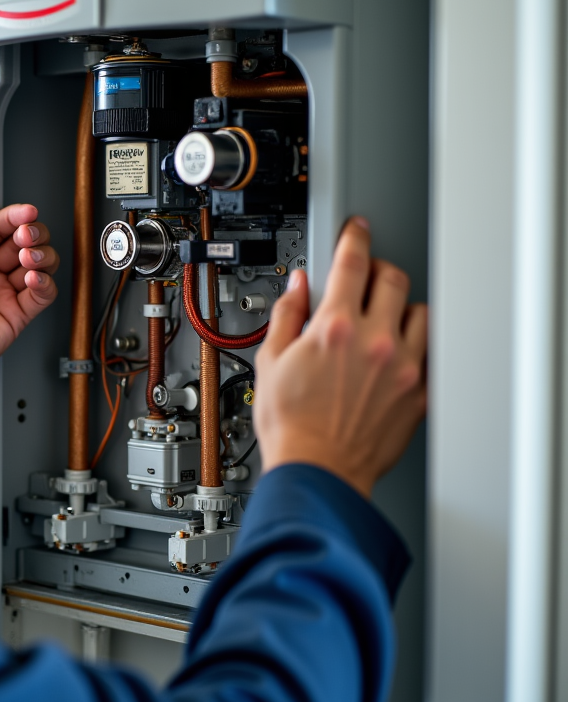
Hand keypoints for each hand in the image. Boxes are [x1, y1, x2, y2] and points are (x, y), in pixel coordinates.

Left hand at [0, 179, 58, 403]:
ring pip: (38, 265)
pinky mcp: (18, 315)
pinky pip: (42, 293)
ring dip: (40, 255)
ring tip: (29, 257)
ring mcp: (5, 293)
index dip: (14, 217)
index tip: (25, 211)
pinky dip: (44, 283)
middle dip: (31, 234)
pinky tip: (33, 278)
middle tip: (26, 236)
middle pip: (23, 242)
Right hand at [253, 218, 427, 497]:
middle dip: (378, 270)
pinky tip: (398, 352)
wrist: (317, 470)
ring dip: (402, 307)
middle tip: (366, 277)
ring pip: (420, 313)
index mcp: (335, 328)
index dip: (354, 238)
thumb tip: (296, 287)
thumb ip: (285, 316)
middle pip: (392, 279)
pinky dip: (416, 345)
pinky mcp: (419, 393)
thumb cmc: (290, 425)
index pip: (352, 263)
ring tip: (385, 319)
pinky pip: (431, 353)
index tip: (356, 231)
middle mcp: (375, 342)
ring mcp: (403, 367)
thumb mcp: (269, 361)